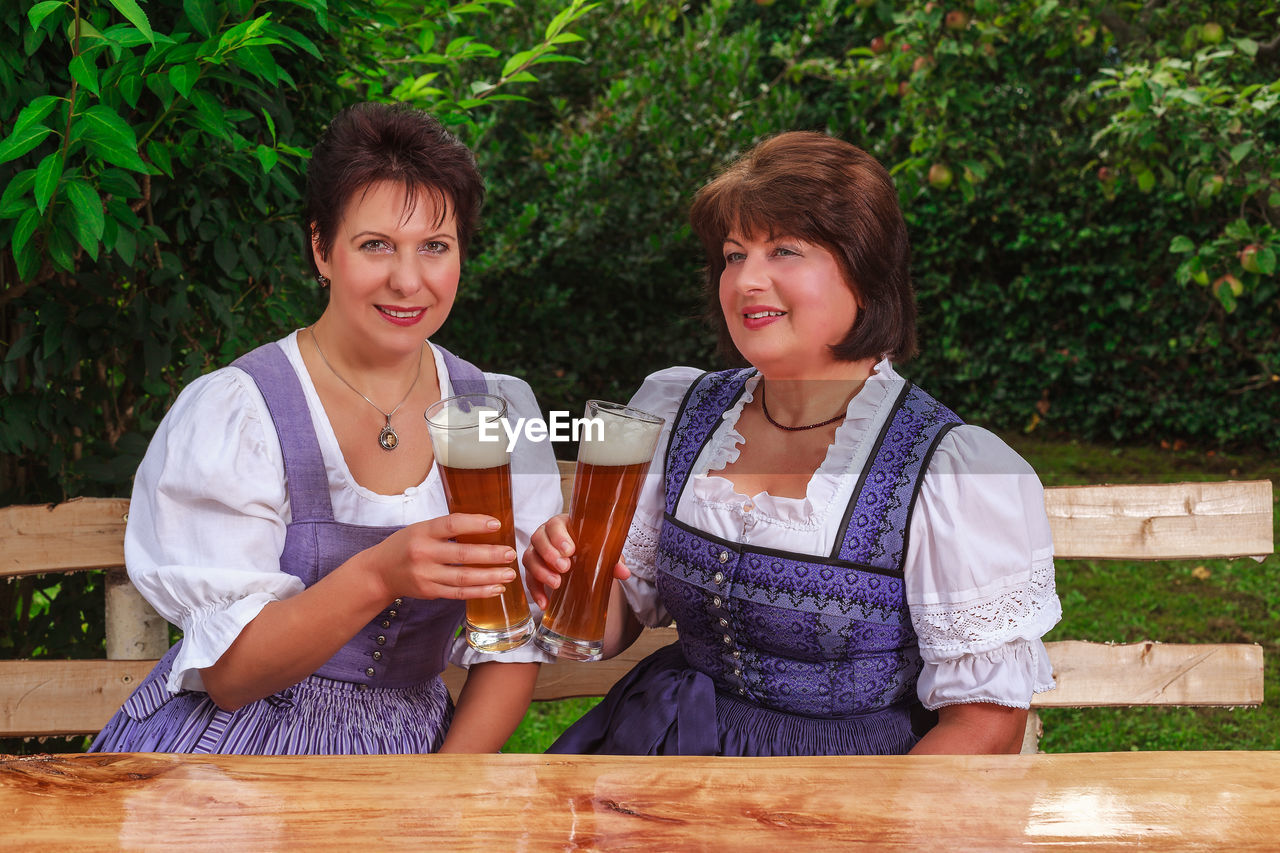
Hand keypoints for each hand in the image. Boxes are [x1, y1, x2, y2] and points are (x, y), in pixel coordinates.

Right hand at [372, 513, 518, 601]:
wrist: (380, 572)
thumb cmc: (406, 545)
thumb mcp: (421, 529)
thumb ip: (447, 528)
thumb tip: (485, 526)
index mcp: (422, 531)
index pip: (452, 525)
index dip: (475, 524)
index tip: (496, 525)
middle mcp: (423, 553)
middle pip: (462, 554)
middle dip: (490, 555)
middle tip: (510, 553)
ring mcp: (426, 575)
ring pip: (463, 577)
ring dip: (490, 576)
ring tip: (509, 573)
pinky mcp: (430, 592)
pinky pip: (459, 593)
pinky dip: (479, 592)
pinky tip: (496, 588)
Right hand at [522, 513, 628, 609]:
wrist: (583, 559)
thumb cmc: (591, 548)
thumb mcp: (603, 551)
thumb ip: (613, 559)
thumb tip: (624, 573)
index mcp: (563, 524)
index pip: (555, 525)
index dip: (558, 536)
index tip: (570, 550)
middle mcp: (545, 535)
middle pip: (538, 539)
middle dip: (550, 554)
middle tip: (565, 568)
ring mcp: (537, 552)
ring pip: (529, 558)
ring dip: (541, 572)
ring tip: (557, 584)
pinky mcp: (533, 569)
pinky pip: (528, 579)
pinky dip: (535, 591)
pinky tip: (544, 603)